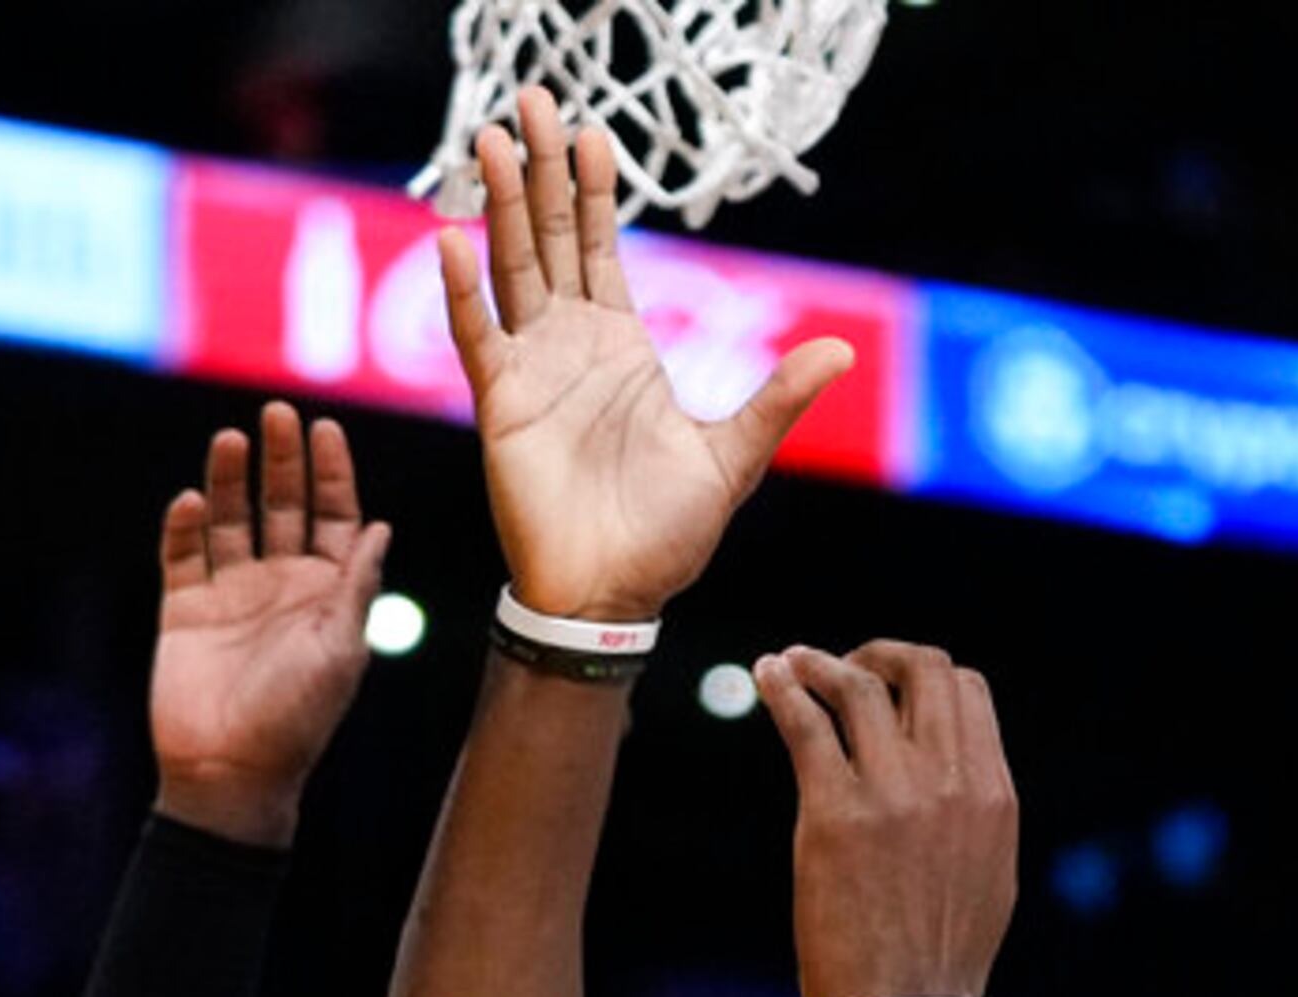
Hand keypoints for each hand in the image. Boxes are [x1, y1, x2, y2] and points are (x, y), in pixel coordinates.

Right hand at [148, 402, 392, 847]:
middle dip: (282, 460)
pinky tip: (192, 500)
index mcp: (327, 593)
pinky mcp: (184, 610)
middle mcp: (280, 585)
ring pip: (230, 519)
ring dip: (230, 479)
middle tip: (277, 413)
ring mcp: (230, 595)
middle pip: (283, 505)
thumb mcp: (340, 650)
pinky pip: (182, 555)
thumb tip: (381, 526)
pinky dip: (185, 526)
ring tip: (231, 439)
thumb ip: (356, 587)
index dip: (331, 473)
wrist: (231, 773)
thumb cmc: (297, 720)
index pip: (335, 517)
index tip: (324, 427)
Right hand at [440, 85, 853, 625]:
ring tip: (486, 139)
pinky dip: (464, 292)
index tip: (590, 132)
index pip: (600, 248)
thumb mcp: (736, 456)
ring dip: (497, 204)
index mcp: (622, 347)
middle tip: (529, 99)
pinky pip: (478, 337)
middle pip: (548, 237)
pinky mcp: (502, 406)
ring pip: (510, 267)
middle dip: (538, 170)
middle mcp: (570, 345)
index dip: (592, 190)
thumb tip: (843, 352)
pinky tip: (454, 239)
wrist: (615, 596)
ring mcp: (532, 371)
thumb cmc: (668, 536)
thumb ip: (778, 399)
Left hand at [756, 643, 1020, 996]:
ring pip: (858, 685)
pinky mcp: (834, 815)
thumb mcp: (987, 872)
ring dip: (819, 663)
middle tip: (842, 668)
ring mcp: (893, 794)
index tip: (890, 688)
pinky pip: (806, 726)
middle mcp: (950, 781)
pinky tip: (765, 677)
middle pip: (922, 670)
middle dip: (879, 654)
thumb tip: (954, 775)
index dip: (923, 676)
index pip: (967, 691)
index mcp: (993, 793)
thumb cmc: (940, 960)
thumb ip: (972, 813)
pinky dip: (781, 688)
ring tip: (791, 664)